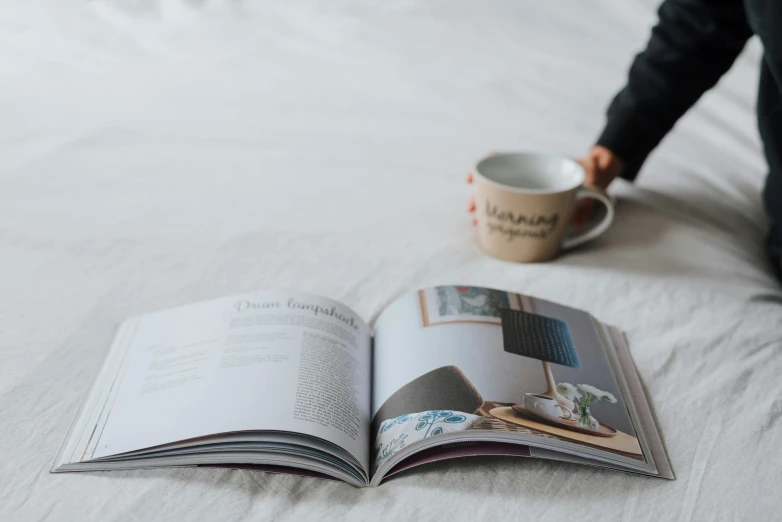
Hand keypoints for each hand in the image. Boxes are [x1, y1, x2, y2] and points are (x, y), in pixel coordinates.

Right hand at [467, 147, 623, 225]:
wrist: (602, 170)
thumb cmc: (595, 170)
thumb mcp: (594, 177)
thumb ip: (590, 195)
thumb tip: (581, 216)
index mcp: (537, 163)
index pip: (502, 159)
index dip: (484, 167)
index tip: (472, 179)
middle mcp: (528, 176)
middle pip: (496, 182)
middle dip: (479, 196)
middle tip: (473, 211)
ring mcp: (529, 191)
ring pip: (500, 198)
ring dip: (486, 210)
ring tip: (478, 223)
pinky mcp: (534, 205)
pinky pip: (512, 211)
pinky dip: (500, 219)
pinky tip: (490, 227)